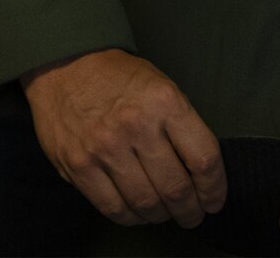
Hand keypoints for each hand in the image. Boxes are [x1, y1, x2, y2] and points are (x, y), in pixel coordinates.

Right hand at [22, 48, 225, 228]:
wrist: (64, 63)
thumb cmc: (118, 77)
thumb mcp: (160, 85)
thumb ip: (181, 126)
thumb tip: (200, 175)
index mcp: (164, 101)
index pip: (204, 159)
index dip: (215, 189)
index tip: (213, 200)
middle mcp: (136, 124)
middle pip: (177, 189)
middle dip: (190, 211)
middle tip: (192, 214)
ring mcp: (105, 147)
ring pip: (147, 204)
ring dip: (161, 216)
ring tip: (163, 212)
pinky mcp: (79, 165)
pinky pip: (113, 208)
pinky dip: (131, 217)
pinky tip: (136, 211)